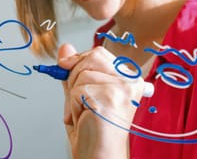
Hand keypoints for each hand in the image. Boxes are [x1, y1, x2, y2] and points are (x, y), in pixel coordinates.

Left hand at [58, 43, 144, 158]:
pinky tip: (86, 117)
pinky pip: (77, 89)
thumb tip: (65, 48)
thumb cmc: (94, 132)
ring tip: (85, 112)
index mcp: (127, 78)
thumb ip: (74, 70)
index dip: (79, 64)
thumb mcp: (80, 94)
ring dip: (74, 97)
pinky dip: (74, 106)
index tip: (76, 81)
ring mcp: (123, 87)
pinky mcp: (111, 96)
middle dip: (75, 79)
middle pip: (90, 57)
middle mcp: (130, 80)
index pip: (98, 53)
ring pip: (81, 73)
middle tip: (82, 102)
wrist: (100, 156)